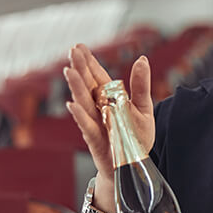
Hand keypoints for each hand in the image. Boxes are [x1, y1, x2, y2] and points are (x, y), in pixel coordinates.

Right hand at [63, 44, 154, 179]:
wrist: (133, 165)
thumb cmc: (136, 136)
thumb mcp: (144, 108)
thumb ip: (141, 86)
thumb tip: (142, 59)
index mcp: (110, 98)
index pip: (97, 76)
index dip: (88, 62)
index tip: (78, 46)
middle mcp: (98, 108)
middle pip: (87, 85)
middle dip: (80, 68)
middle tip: (72, 51)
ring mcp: (95, 123)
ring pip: (83, 103)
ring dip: (76, 88)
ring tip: (69, 71)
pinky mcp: (95, 140)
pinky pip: (86, 126)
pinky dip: (79, 116)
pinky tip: (72, 104)